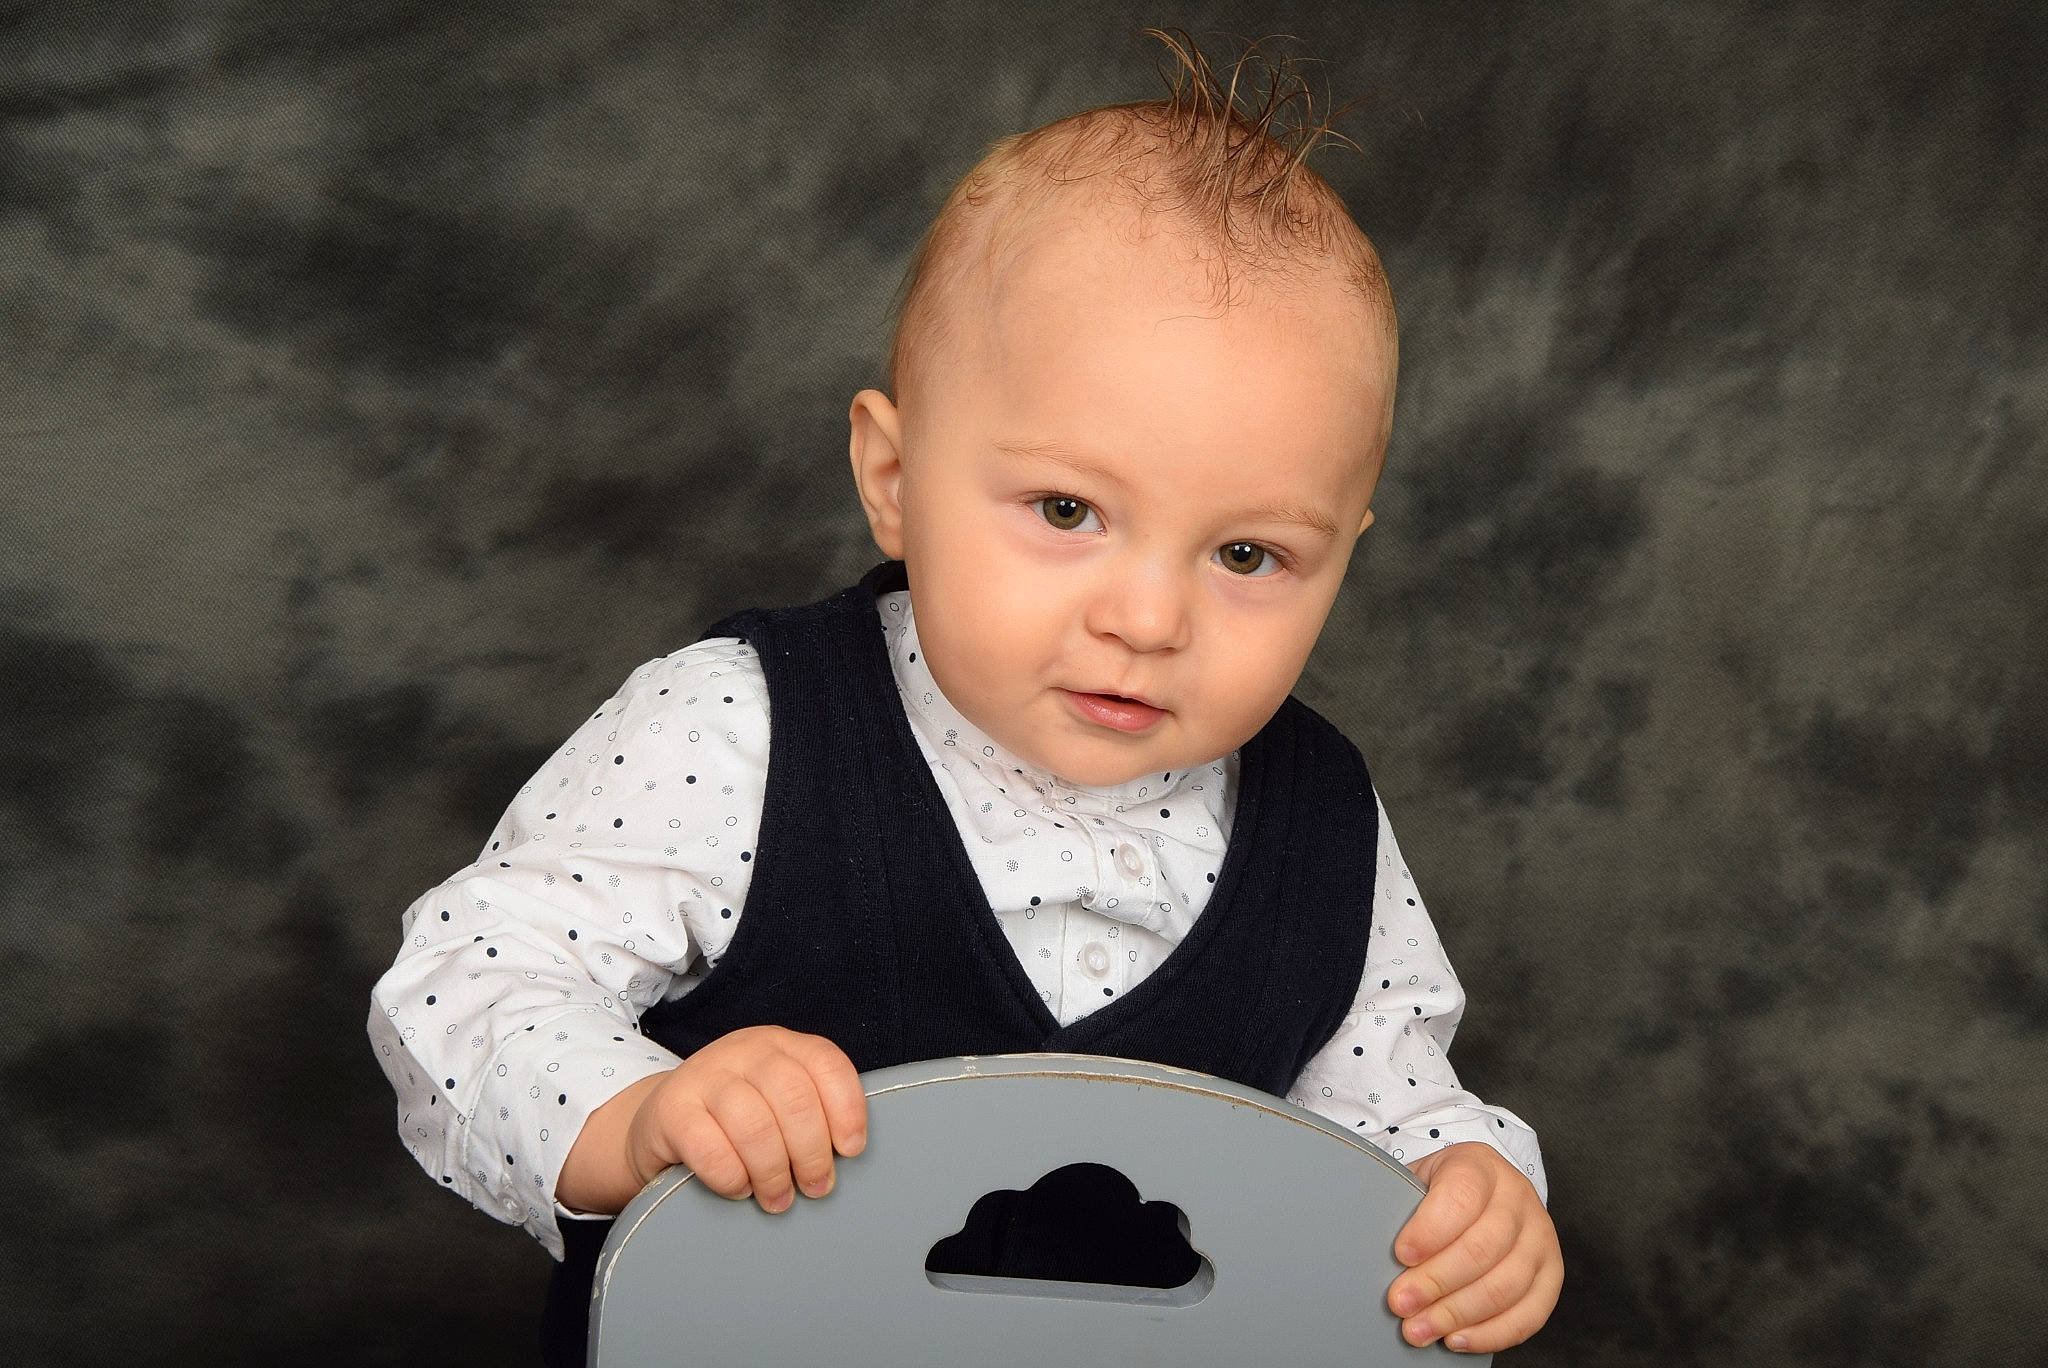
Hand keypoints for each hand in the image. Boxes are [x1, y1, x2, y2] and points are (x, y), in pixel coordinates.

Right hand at [625, 1026, 866, 1213]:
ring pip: (754, 1126)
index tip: (851, 1150)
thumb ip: (809, 1110)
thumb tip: (847, 1155)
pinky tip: (739, 1189)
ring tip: (778, 1198)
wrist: (662, 1121)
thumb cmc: (735, 1119)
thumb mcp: (775, 1099)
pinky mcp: (670, 1109)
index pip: (826, 1063)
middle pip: (793, 1098)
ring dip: (774, 1173)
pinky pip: (711, 1150)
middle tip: (815, 1187)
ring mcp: (704, 1075)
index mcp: (780, 1044)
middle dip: (812, 1153)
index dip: (847, 1109)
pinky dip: (732, 1178)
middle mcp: (743, 1050)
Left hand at [1386, 1141, 1561, 1352]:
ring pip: (1506, 1284)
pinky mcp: (1551, 1273)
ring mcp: (1540, 1235)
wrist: (1481, 1192)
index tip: (1401, 1255)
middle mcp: (1518, 1197)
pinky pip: (1530, 1313)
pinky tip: (1456, 1339)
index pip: (1462, 1197)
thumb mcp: (1417, 1181)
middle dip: (1436, 1282)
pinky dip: (1491, 1333)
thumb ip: (1400, 1208)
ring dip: (1458, 1314)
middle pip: (1483, 1247)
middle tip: (1401, 1303)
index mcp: (1481, 1165)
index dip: (1430, 1230)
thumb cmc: (1439, 1193)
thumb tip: (1372, 1251)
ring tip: (1421, 1329)